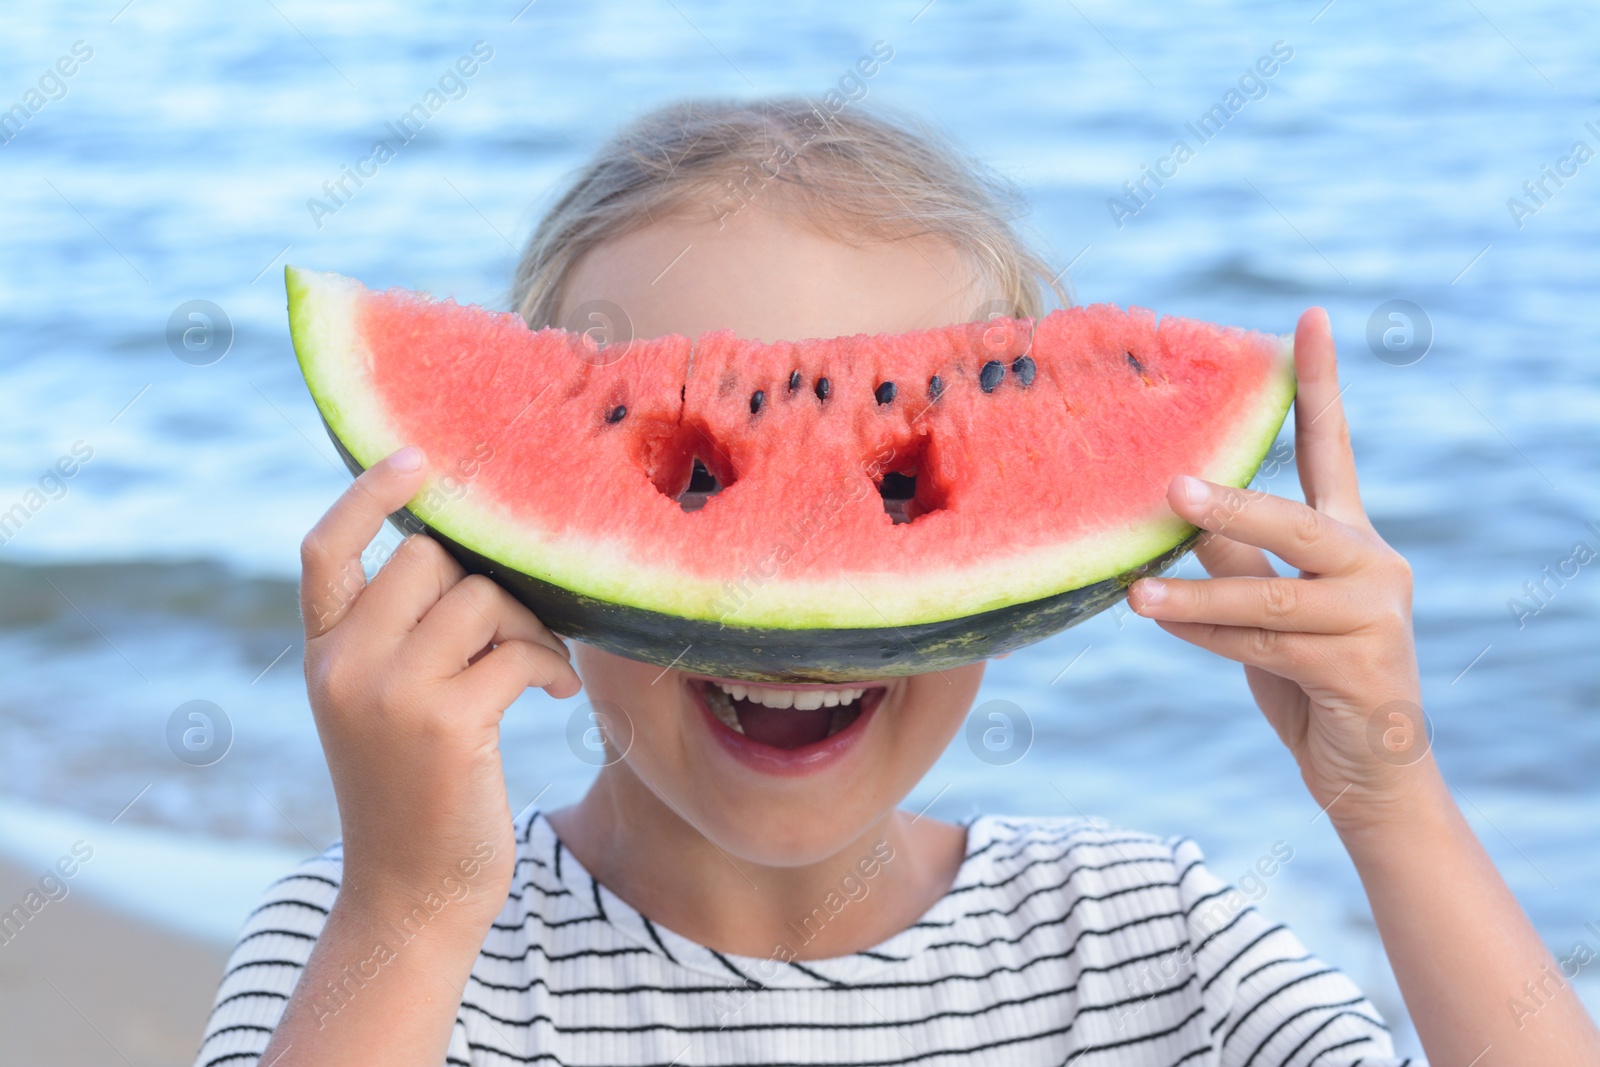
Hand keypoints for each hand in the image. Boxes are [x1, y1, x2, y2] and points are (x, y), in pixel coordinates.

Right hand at [299, 446, 581, 926]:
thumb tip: (467, 553)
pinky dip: (549, 668)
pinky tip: (555, 697)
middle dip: (486, 583)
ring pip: (480, 599)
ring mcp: (390, 694)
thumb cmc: (418, 789)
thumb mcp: (383, 706)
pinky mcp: (446, 724)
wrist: (413, 894)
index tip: (417, 458)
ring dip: (529, 629)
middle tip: (516, 628)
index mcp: (323, 655)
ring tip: (539, 672)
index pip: (323, 549)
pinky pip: (518, 650)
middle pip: (427, 558)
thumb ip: (397, 634)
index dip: (366, 494)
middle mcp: (343, 666)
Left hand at [1127, 309, 1430, 833]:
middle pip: (1296, 518)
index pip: (1334, 448)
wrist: (1367, 772)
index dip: (1319, 384)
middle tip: (1171, 486)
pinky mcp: (1363, 668)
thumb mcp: (1266, 606)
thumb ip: (1233, 554)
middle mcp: (1373, 563)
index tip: (1305, 318)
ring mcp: (1377, 616)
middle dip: (1232, 502)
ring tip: (1134, 593)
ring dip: (1196, 596)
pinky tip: (1164, 625)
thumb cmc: (1309, 676)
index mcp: (1350, 537)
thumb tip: (1173, 505)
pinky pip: (1269, 645)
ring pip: (1270, 595)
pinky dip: (1210, 636)